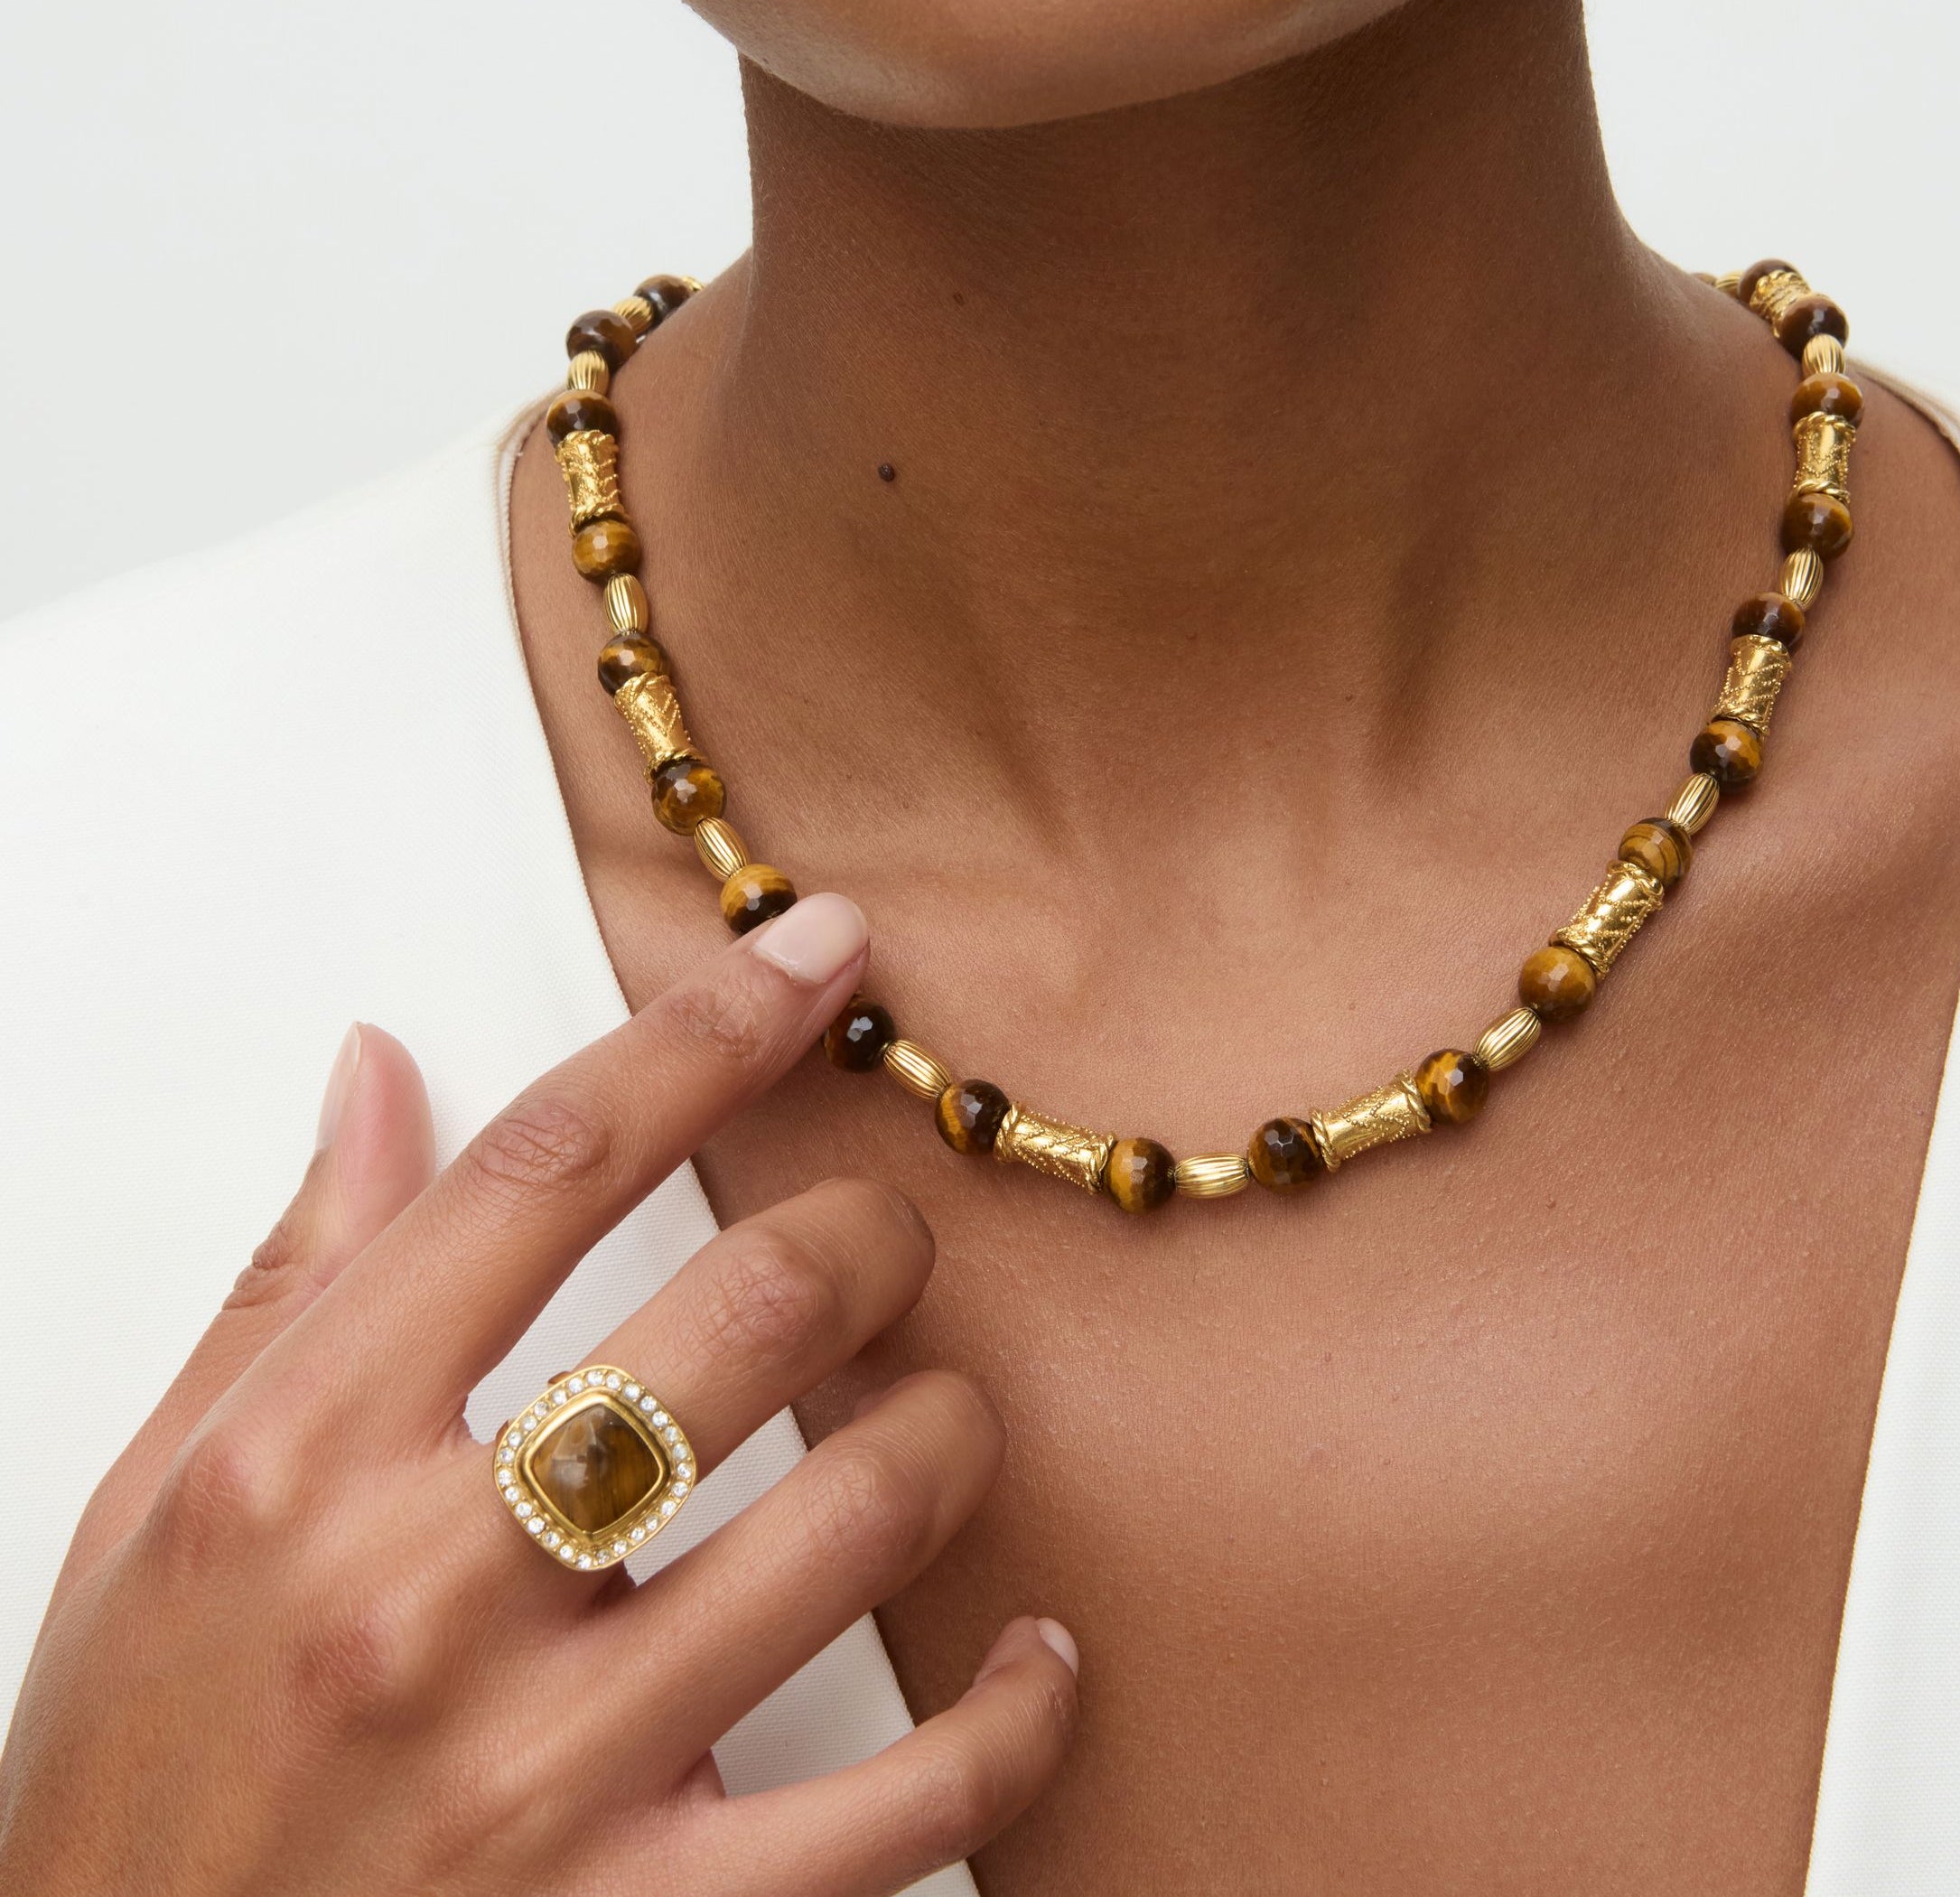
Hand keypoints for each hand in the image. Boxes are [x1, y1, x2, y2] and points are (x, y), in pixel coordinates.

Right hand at [0, 895, 1076, 1894]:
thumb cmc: (130, 1789)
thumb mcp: (150, 1509)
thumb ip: (293, 1278)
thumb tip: (380, 1070)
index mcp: (301, 1458)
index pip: (555, 1160)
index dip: (715, 1027)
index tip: (820, 956)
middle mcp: (424, 1596)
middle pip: (752, 1305)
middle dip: (869, 1231)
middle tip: (883, 1239)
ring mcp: (543, 1774)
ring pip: (862, 1513)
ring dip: (949, 1431)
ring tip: (935, 1420)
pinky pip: (915, 1800)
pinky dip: (1016, 1712)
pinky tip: (1031, 1658)